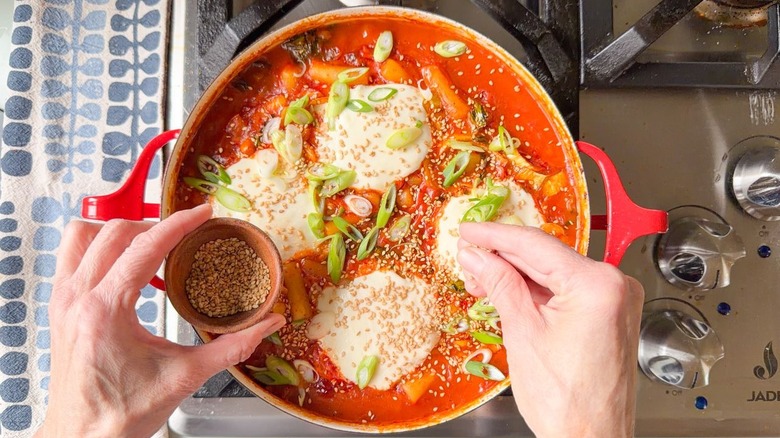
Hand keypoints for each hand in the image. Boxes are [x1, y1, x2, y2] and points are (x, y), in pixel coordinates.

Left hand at [36, 204, 285, 437]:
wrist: (84, 437)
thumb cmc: (122, 413)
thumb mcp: (186, 376)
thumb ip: (232, 346)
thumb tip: (268, 324)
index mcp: (106, 310)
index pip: (144, 247)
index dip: (178, 224)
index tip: (201, 213)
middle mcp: (77, 298)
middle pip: (113, 231)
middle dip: (154, 225)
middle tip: (184, 233)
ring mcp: (63, 301)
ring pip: (83, 236)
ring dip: (118, 231)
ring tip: (150, 244)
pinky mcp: (60, 307)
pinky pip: (73, 257)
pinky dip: (100, 249)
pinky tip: (127, 268)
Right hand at [457, 222, 642, 437]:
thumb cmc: (565, 402)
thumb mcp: (522, 333)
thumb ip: (499, 285)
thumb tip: (476, 256)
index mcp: (597, 286)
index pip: (536, 245)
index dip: (495, 236)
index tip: (468, 230)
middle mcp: (615, 286)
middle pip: (547, 257)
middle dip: (503, 258)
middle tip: (468, 259)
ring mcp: (616, 299)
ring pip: (555, 273)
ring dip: (517, 275)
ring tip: (481, 282)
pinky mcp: (610, 313)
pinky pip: (568, 290)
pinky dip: (537, 291)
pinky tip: (509, 292)